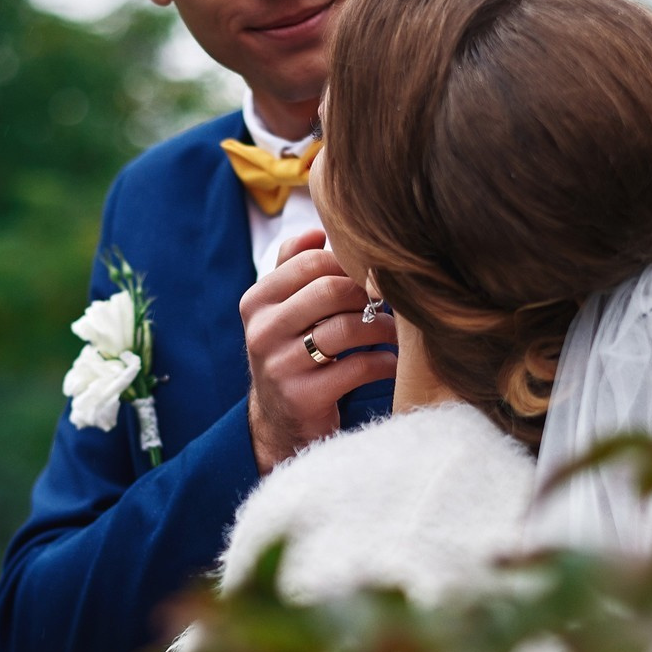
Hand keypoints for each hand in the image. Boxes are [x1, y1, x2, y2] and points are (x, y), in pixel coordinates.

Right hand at [240, 229, 397, 475]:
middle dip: (369, 295)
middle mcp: (261, 330)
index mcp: (257, 301)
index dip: (351, 265)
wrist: (279, 421)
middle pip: (331, 290)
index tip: (371, 278)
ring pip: (346, 328)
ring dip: (382, 328)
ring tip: (394, 334)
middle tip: (388, 303)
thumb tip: (317, 230)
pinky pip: (357, 368)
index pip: (312, 261)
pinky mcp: (303, 398)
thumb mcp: (282, 309)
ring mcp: (279, 366)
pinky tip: (390, 363)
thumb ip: (294, 267)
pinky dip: (383, 363)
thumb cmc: (292, 352)